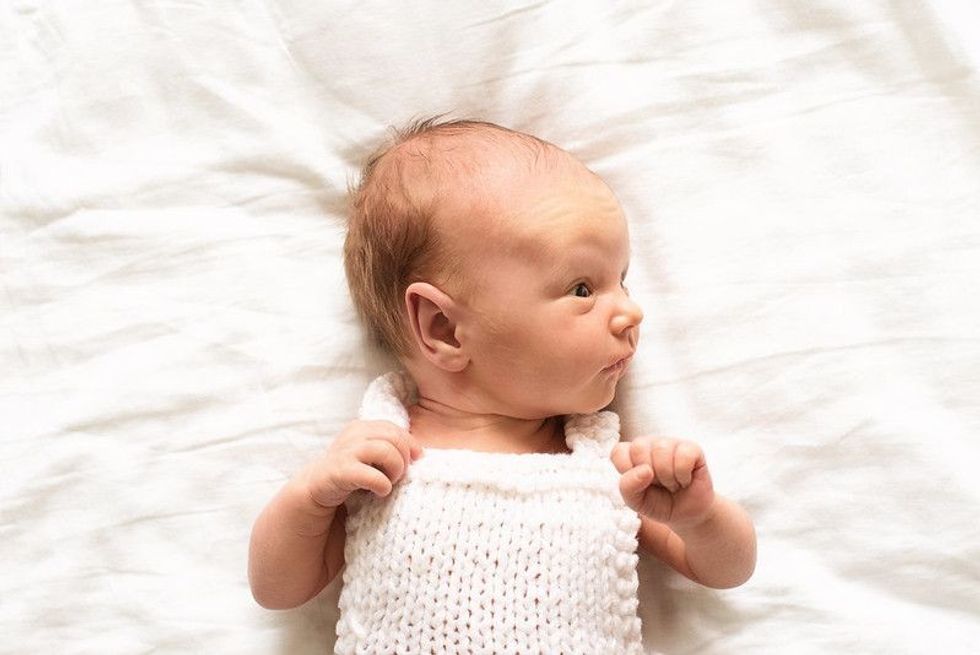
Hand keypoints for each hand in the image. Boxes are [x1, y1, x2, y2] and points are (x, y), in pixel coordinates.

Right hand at [296, 420, 422, 512]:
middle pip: (395, 438)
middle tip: (398, 476)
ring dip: (395, 470)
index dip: (410, 445)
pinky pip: (373, 476)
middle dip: (404, 459)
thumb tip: (420, 453)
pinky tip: (380, 492)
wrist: (316, 490)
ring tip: (390, 482)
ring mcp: (346, 451)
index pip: (396, 429)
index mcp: (362, 427)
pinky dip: (383, 485)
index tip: (414, 461)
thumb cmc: (351, 473)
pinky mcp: (340, 471)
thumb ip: (390, 448)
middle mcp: (354, 434)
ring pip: (387, 451)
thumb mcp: (370, 455)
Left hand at [611, 438, 714, 525]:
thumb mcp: (635, 501)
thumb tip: (644, 470)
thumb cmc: (658, 503)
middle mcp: (649, 444)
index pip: (618, 452)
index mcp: (631, 453)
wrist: (686, 515)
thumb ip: (628, 486)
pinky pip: (684, 456)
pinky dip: (683, 475)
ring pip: (661, 450)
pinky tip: (685, 480)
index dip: (627, 472)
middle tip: (658, 485)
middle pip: (639, 448)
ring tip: (672, 484)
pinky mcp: (692, 448)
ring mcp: (671, 443)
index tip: (639, 485)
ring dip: (667, 477)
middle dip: (649, 476)